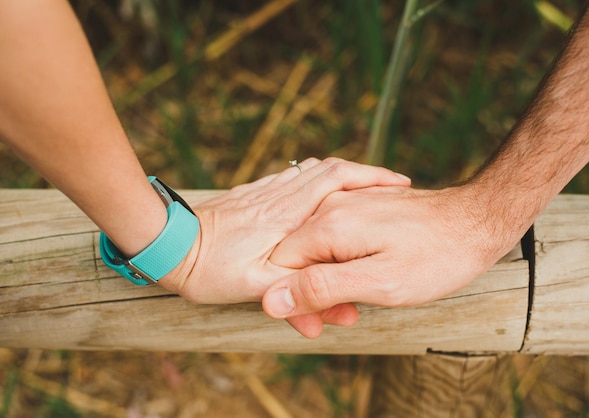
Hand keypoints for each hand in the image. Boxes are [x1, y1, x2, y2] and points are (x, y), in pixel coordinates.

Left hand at [157, 158, 410, 331]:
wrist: (169, 242)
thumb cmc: (209, 267)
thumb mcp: (253, 288)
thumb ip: (293, 298)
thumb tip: (323, 318)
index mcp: (287, 214)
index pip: (336, 179)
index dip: (370, 178)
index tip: (397, 183)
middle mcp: (280, 195)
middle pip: (329, 168)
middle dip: (363, 173)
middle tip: (390, 182)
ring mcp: (265, 191)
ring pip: (310, 170)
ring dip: (339, 174)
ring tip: (363, 186)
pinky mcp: (252, 194)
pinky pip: (291, 177)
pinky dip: (313, 178)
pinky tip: (317, 190)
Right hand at [263, 184, 519, 336]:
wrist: (476, 220)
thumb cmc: (437, 256)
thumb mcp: (381, 283)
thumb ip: (323, 288)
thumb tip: (272, 299)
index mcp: (328, 225)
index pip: (279, 267)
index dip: (292, 301)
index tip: (319, 324)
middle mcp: (331, 207)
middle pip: (294, 257)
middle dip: (312, 293)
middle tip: (349, 317)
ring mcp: (346, 203)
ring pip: (314, 249)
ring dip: (329, 280)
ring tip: (362, 299)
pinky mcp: (360, 206)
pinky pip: (333, 238)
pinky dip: (342, 263)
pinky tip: (365, 275)